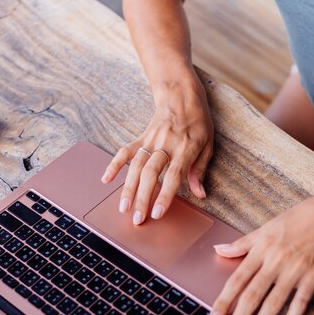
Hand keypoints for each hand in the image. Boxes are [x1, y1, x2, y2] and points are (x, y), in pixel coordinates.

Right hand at [101, 75, 212, 223]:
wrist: (181, 95)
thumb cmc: (198, 122)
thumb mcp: (208, 144)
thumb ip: (200, 170)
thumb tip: (200, 195)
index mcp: (186, 147)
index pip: (173, 175)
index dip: (165, 195)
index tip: (157, 214)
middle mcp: (166, 144)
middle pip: (151, 173)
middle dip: (142, 198)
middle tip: (137, 219)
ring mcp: (151, 140)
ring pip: (136, 166)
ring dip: (128, 188)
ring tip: (123, 208)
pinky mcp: (141, 137)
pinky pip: (126, 151)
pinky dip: (114, 164)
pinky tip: (106, 179)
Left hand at [209, 180, 313, 314]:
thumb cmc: (301, 217)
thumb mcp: (267, 227)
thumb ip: (242, 243)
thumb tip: (219, 250)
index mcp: (262, 249)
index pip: (237, 280)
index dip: (223, 302)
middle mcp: (275, 262)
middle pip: (251, 296)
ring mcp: (295, 271)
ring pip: (273, 304)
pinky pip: (300, 304)